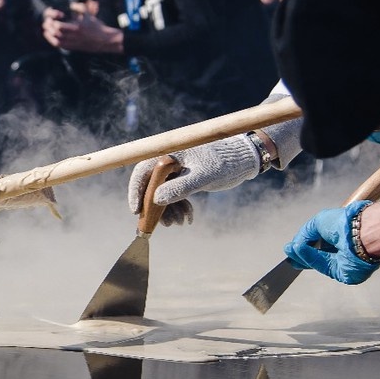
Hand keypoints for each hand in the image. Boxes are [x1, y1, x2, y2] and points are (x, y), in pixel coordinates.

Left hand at [42, 4, 120, 53]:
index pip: (60, 26)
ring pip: (56, 40)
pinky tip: (50, 37)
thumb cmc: (96, 26)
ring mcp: (73, 43)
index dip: (53, 22)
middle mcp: (74, 36)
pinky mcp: (73, 48)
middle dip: (49, 28)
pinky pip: (60, 46)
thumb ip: (79, 7)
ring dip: (49, 35)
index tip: (51, 18)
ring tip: (46, 30)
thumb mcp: (89, 14)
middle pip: (56, 33)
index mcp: (77, 27)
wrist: (103, 40)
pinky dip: (53, 41)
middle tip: (46, 23)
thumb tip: (70, 4)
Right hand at [127, 134, 262, 224]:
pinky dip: (178, 207)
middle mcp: (168, 161)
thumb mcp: (203, 177)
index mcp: (169, 154)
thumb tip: (156, 199)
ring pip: (162, 194)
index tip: (136, 210)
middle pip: (150, 185)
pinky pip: (174, 195)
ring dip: (168, 210)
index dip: (136, 190)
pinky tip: (188, 218)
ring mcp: (175, 171)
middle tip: (163, 224)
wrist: (243, 161)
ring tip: (180, 223)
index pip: (143, 170)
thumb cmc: (224, 163)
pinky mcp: (183, 179)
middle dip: (155, 207)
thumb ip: (179, 187)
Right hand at [284, 201, 379, 284]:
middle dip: (301, 254)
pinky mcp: (343, 274)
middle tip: (289, 252)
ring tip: (291, 250)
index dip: (305, 245)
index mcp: (340, 236)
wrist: (361, 233)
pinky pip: (323, 267)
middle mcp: (342, 250)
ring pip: (318, 262)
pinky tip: (299, 251)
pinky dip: (311, 260)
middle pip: (317, 256)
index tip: (292, 246)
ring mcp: (342, 263)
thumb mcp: (318, 222)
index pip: (319, 244)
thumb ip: (305, 234)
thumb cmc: (344, 223)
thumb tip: (295, 245)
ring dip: (304, 256)